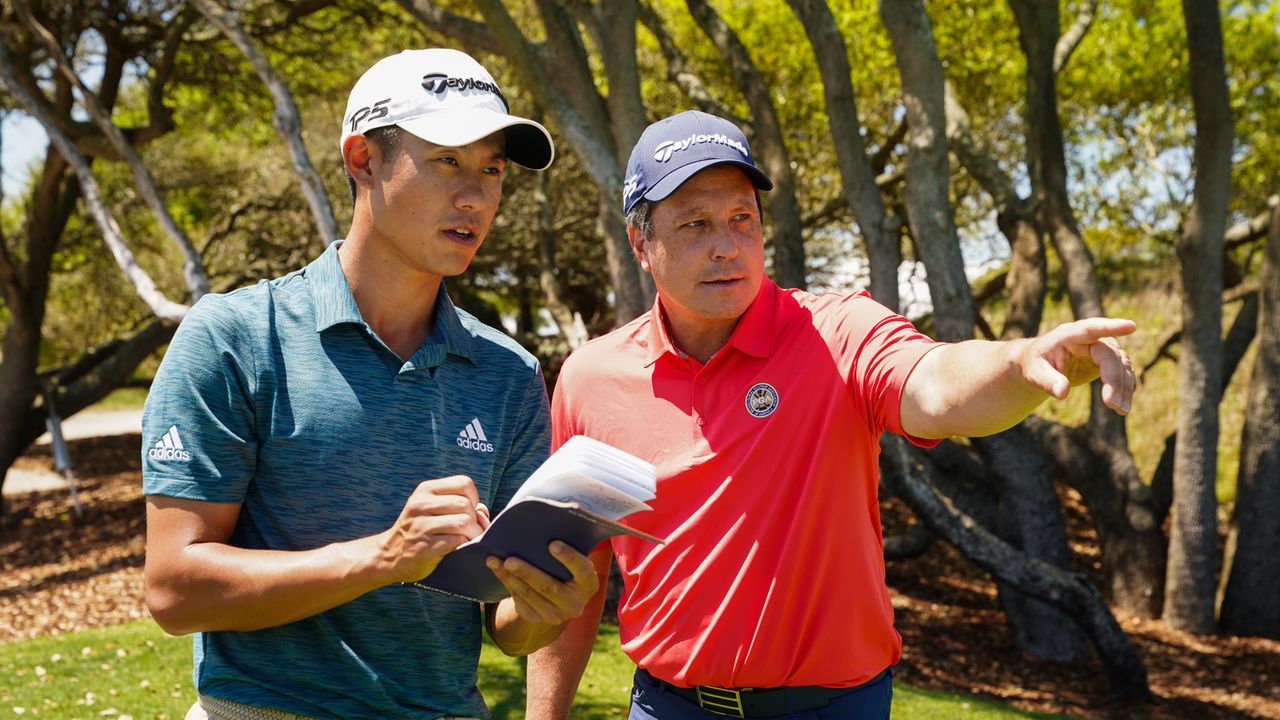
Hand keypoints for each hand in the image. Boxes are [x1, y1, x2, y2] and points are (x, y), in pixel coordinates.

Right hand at [379, 476, 486, 583]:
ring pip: (463, 522)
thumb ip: (459, 506)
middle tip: (473, 531)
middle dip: (475, 520)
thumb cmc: (419, 531)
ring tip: (470, 540)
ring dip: (473, 533)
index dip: (474, 498)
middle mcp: (420, 504)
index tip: (469, 511)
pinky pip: (456, 541)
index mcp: (426, 490)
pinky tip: (460, 548)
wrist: (389, 556)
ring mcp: (420, 525)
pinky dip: (464, 545)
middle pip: (465, 504)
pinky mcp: (423, 547)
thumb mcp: (433, 510)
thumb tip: (483, 513)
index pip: (464, 483)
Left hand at [487, 542, 599, 625]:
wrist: (558, 597)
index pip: (582, 570)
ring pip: (529, 594)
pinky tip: (497, 569)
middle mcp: (575, 604)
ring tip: (495, 560)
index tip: (552, 544)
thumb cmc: (565, 567)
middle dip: (527, 572)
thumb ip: (565, 547)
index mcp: (589, 584)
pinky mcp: (537, 619)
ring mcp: (556, 615)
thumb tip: (543, 526)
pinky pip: (519, 600)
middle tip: (510, 559)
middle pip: (549, 587)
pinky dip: (507, 583)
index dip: (569, 557)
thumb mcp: (572, 560)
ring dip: (509, 576)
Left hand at [1020, 317, 1136, 414]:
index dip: (1110, 327)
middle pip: (1109, 355)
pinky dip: (1124, 390)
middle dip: (1113, 379)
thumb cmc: (1036, 364)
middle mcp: (1089, 338)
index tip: (1131, 326)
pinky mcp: (1109, 360)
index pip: (1091, 328)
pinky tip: (1121, 408)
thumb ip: (1047, 380)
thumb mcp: (1034, 372)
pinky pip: (1123, 373)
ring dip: (1123, 388)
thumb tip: (1062, 393)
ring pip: (1122, 365)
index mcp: (1068, 334)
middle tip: (1111, 404)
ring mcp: (1102, 348)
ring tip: (1119, 410)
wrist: (1042, 364)